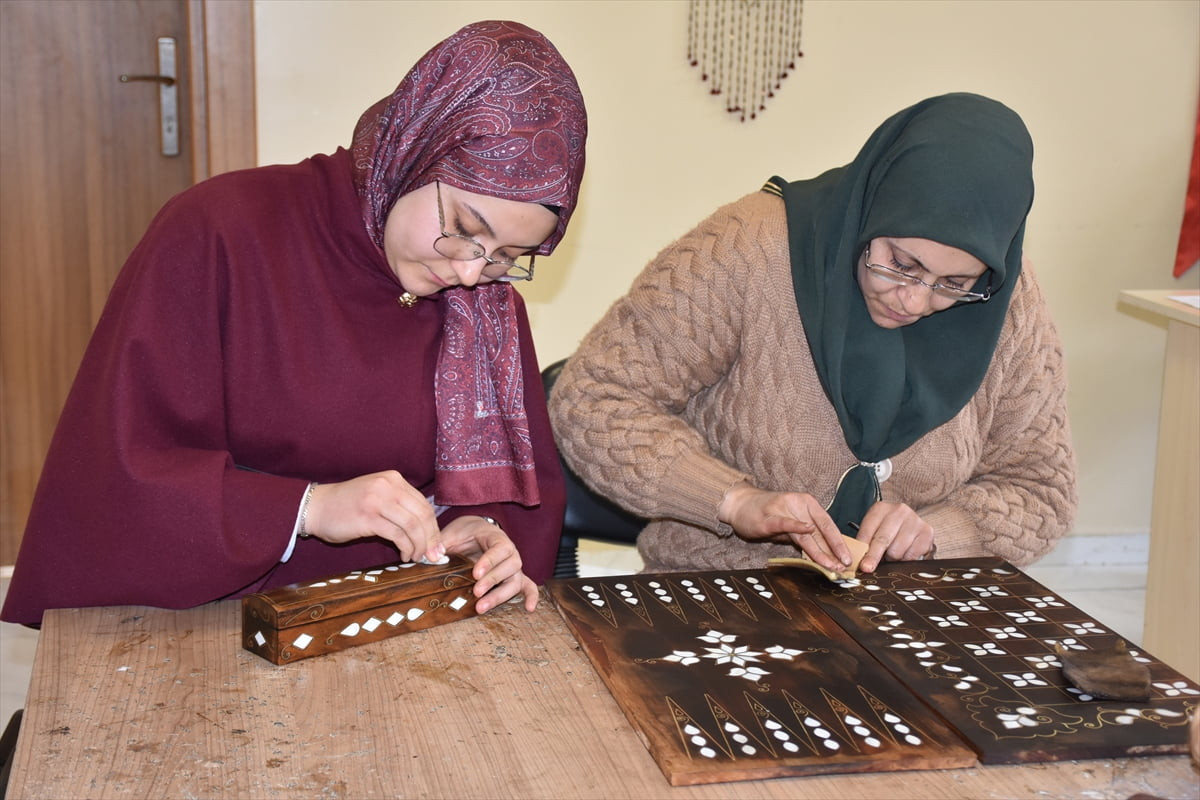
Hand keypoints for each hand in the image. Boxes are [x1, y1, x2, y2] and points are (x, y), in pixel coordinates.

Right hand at [301, 472, 442, 562]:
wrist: (316, 507)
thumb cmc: (347, 506)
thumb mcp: (377, 496)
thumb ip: (399, 506)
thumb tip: (426, 531)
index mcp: (394, 479)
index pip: (424, 504)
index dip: (434, 527)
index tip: (437, 544)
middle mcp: (388, 486)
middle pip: (423, 515)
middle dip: (431, 538)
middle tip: (434, 555)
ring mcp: (378, 500)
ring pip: (413, 526)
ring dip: (419, 546)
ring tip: (417, 557)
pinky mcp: (368, 517)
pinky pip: (397, 535)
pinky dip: (406, 548)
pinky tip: (404, 555)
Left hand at [441, 516, 538, 613]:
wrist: (474, 531)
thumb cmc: (464, 533)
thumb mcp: (452, 533)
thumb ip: (442, 544)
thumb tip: (432, 557)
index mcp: (496, 537)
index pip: (500, 548)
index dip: (489, 561)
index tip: (475, 574)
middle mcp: (509, 552)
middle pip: (511, 566)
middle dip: (493, 580)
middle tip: (476, 592)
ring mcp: (513, 566)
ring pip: (516, 580)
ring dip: (501, 595)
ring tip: (481, 606)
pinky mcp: (513, 577)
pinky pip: (529, 585)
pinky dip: (531, 596)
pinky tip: (529, 609)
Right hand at [718, 482, 851, 571]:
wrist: (740, 504)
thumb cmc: (767, 514)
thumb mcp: (791, 522)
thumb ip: (807, 534)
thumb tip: (828, 552)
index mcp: (807, 504)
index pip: (828, 524)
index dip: (839, 542)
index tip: (849, 558)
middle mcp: (799, 504)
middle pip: (821, 529)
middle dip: (834, 549)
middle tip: (845, 565)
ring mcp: (783, 509)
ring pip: (806, 532)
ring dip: (819, 550)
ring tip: (831, 564)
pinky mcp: (768, 518)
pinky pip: (785, 523)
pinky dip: (797, 526)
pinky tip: (807, 530)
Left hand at [855, 501, 934, 571]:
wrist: (909, 523)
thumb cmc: (887, 529)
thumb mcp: (873, 530)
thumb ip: (865, 543)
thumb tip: (861, 562)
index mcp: (881, 508)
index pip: (868, 531)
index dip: (864, 549)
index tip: (862, 564)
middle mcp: (899, 511)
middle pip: (883, 540)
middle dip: (874, 557)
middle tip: (869, 568)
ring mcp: (914, 520)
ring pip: (897, 551)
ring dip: (892, 559)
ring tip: (891, 555)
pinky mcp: (927, 532)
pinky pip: (912, 556)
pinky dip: (906, 560)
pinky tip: (904, 553)